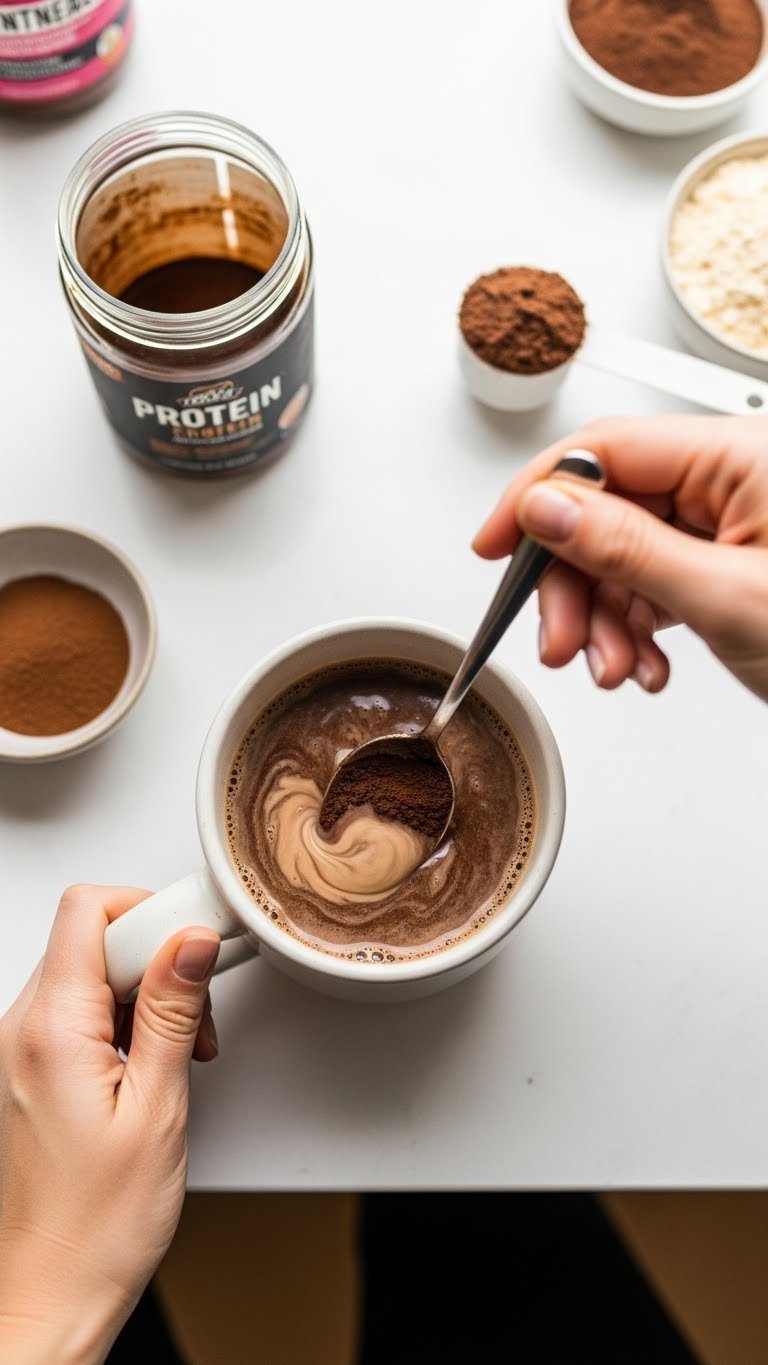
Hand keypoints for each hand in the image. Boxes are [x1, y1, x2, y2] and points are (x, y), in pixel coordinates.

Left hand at [0, 885, 219, 1363]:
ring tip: (180, 1052)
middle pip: (93, 936)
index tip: (197, 940)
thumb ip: (173, 1013)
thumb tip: (190, 942)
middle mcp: (22, 1029)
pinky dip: (126, 1022)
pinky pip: (81, 1012)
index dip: (150, 910)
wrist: (51, 1294)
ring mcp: (22, 1050)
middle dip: (157, 959)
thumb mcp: (157, 1108)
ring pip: (91, 973)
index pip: (89, 909)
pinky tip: (155, 1065)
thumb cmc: (96, 1226)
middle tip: (199, 1010)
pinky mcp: (31, 1070)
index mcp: (50, 1029)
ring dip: (146, 994)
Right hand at [473, 415, 767, 702]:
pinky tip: (645, 665)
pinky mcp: (727, 561)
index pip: (607, 449)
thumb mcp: (727, 597)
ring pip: (624, 555)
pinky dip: (637, 629)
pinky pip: (655, 581)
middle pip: (608, 511)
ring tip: (615, 669)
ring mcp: (729, 520)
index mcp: (738, 456)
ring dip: (604, 620)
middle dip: (575, 585)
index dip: (539, 494)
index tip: (495, 544)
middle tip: (562, 640)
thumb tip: (544, 508)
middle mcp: (731, 476)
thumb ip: (628, 549)